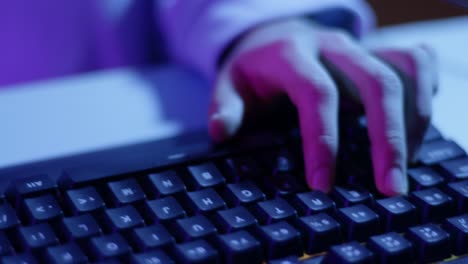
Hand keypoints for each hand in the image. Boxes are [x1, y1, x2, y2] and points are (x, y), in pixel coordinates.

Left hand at [208, 18, 436, 195]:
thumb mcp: (229, 84)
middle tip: (389, 188)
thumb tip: (222, 132)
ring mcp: (359, 47)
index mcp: (291, 55)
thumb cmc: (254, 69)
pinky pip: (415, 62)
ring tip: (406, 167)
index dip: (323, 141)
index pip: (316, 94)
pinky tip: (417, 128)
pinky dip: (425, 92)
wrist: (275, 36)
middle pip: (375, 84)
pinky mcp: (376, 51)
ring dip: (414, 120)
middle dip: (388, 139)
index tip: (323, 185)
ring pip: (404, 71)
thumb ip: (226, 106)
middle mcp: (332, 47)